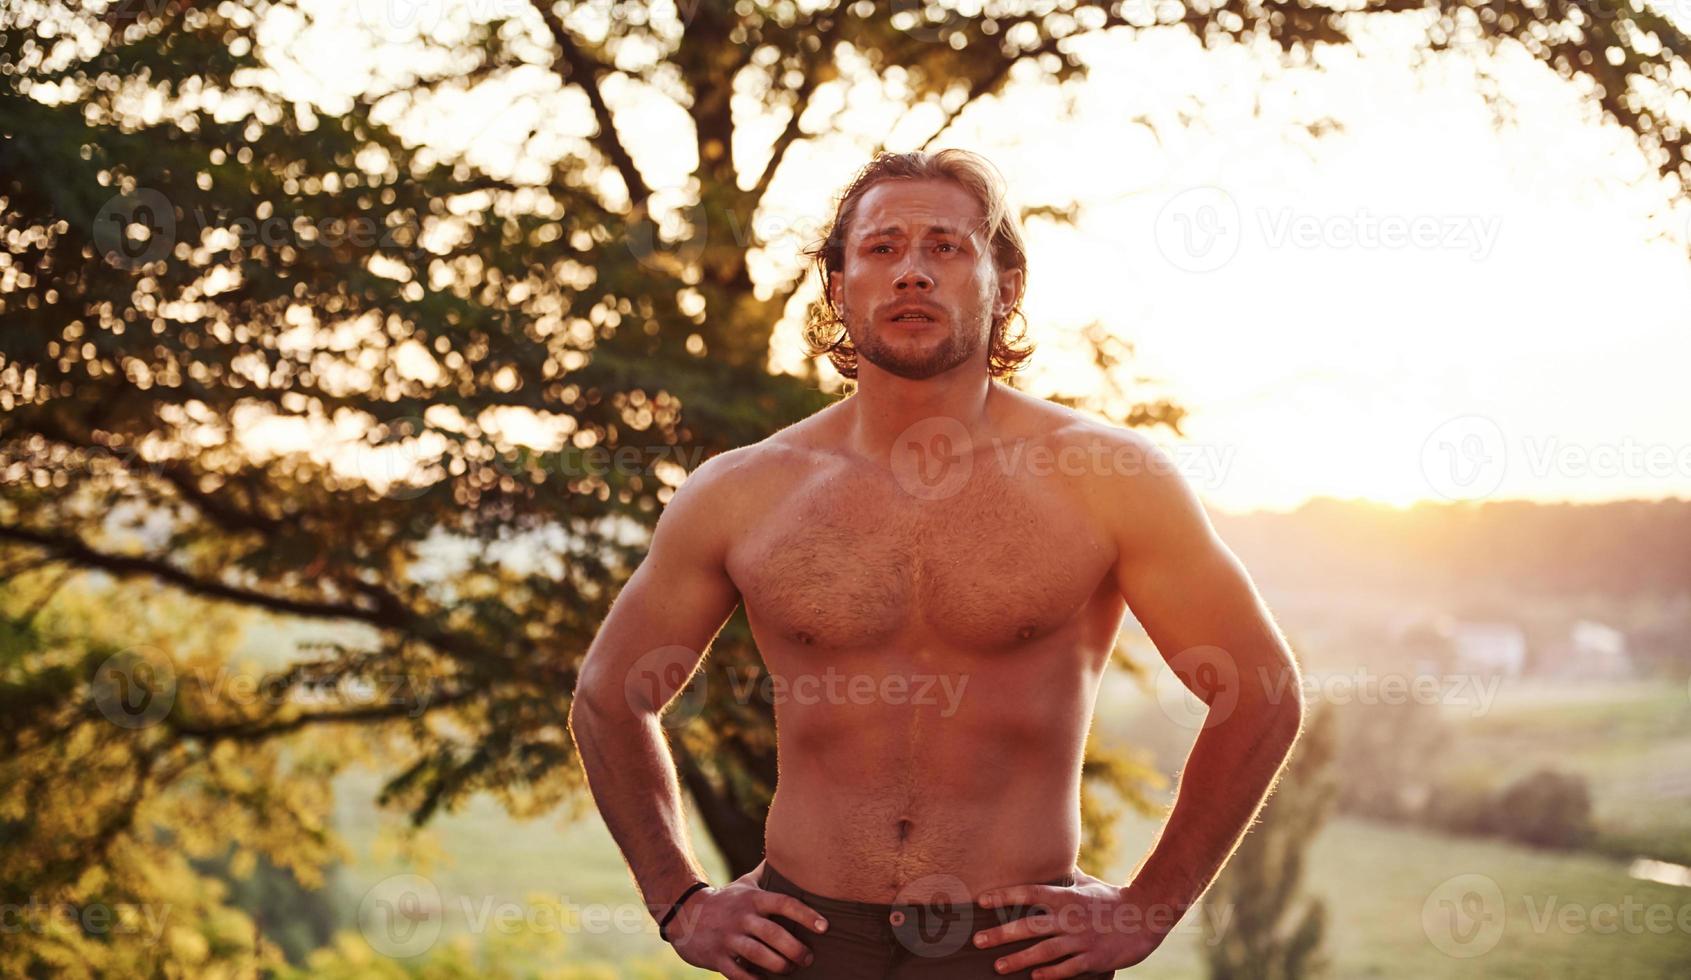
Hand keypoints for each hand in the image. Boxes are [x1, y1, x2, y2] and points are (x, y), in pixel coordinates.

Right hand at [663, 862, 830, 979]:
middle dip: (795, 949)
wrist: (684, 913)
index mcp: (752, 899)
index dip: (806, 914)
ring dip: (779, 966)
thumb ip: (767, 874)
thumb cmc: (725, 900)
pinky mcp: (716, 957)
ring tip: (790, 970)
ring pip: (758, 955)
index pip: (784, 903)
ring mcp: (727, 938)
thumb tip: (791, 855)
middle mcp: (741, 917)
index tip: (825, 927)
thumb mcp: (744, 884)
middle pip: (773, 933)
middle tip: (808, 958)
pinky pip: (738, 974)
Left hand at [970, 867, 1173, 978]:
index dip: (1005, 896)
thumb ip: (1067, 876)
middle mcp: (1070, 918)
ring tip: (998, 966)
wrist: (1147, 915)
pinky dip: (1050, 973)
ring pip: (1044, 951)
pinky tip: (1034, 977)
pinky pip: (1068, 968)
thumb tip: (1054, 861)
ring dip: (1019, 959)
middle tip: (977, 940)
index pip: (1029, 893)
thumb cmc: (1112, 898)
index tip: (982, 901)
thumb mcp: (1088, 883)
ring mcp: (1081, 940)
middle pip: (1029, 926)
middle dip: (1001, 934)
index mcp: (1066, 897)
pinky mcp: (1094, 959)